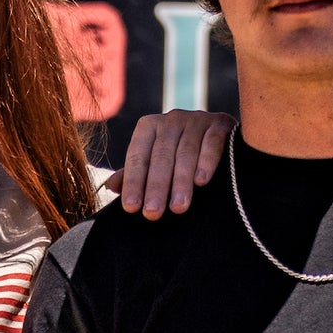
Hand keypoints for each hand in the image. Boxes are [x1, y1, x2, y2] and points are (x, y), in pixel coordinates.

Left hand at [111, 108, 230, 219]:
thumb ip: (134, 172)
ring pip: (186, 151)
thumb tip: (110, 187)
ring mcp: (197, 119)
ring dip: (181, 181)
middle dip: (156, 186)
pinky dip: (206, 162)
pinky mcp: (220, 123)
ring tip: (178, 208)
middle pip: (161, 155)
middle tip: (153, 213)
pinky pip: (212, 143)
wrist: (222, 135)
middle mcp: (171, 119)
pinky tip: (202, 182)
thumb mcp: (155, 160)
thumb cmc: (180, 154)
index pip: (138, 156)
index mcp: (149, 126)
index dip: (133, 182)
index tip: (132, 208)